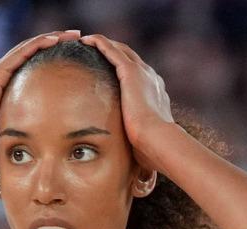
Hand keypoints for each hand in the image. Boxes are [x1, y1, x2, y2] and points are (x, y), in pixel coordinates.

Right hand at [0, 34, 70, 173]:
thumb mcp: (16, 137)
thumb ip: (30, 133)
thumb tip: (51, 145)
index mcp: (4, 89)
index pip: (31, 65)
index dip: (51, 56)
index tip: (74, 54)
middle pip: (31, 52)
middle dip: (55, 42)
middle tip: (77, 37)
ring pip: (27, 48)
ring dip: (50, 38)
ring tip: (72, 34)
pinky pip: (20, 54)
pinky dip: (38, 45)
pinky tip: (55, 40)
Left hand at [84, 36, 177, 158]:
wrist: (159, 141)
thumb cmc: (153, 149)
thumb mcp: (145, 142)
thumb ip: (137, 142)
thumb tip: (135, 170)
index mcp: (156, 93)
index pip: (138, 75)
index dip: (124, 69)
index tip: (110, 69)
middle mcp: (151, 78)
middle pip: (130, 57)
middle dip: (114, 51)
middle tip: (96, 49)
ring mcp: (142, 72)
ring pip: (120, 49)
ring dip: (104, 43)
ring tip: (87, 41)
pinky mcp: (131, 72)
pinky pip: (112, 50)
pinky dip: (100, 43)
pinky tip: (87, 40)